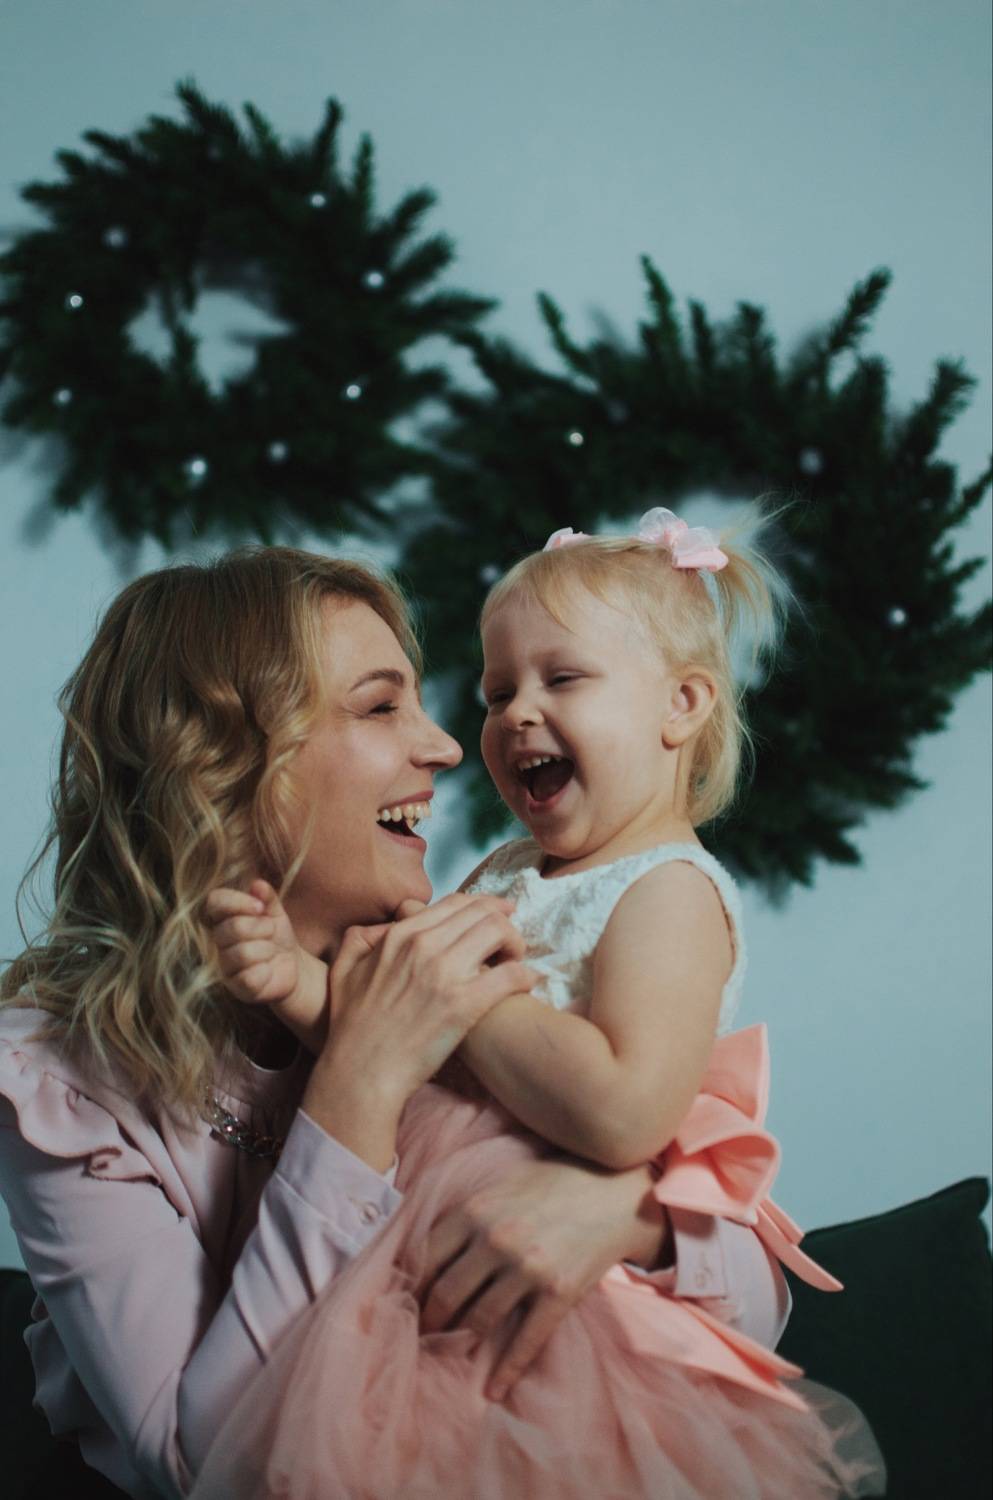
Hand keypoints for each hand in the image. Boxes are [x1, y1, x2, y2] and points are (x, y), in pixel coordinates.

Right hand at [204, 879, 302, 1007]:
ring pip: (242, 953)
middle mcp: (219, 942)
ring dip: (267, 950)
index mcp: (225, 918)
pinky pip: (249, 977)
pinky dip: (266, 971)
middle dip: (261, 928)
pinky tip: (269, 970)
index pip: (214, 901)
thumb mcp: (276, 913)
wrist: (293, 968)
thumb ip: (267, 897)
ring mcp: (226, 966)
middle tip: (272, 932)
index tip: (260, 907)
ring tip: (272, 952)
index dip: (237, 901)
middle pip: (232, 928)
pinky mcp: (237, 988)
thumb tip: (257, 884)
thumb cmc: (277, 937)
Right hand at [320, 892, 536, 1106]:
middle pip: (483, 913)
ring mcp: (445, 974)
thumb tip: (385, 927)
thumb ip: (361, 938)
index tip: (498, 914)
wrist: (361, 1073)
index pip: (456, 903)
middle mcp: (424, 946)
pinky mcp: (464, 1005)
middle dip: (505, 922)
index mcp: (401, 936)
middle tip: (511, 941)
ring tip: (516, 961)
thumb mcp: (343, 970)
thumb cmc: (351, 1028)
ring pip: (499, 933)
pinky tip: (527, 984)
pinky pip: (510, 976)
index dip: (484, 905)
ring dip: (516, 943)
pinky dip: (525, 976)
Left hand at [414, 1155, 666, 1399]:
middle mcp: (496, 1240)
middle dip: (430, 1319)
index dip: (412, 1283)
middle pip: (446, 1293)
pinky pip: (525, 1341)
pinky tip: (493, 1391)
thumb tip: (423, 1244)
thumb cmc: (552, 1183)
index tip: (405, 1299)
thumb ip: (465, 1211)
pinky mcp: (557, 1293)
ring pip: (479, 1319)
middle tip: (425, 1331)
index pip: (425, 1256)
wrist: (613, 1194)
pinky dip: (506, 1371)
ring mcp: (527, 1269)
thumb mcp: (499, 1184)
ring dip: (461, 1342)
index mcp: (474, 1210)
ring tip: (451, 1352)